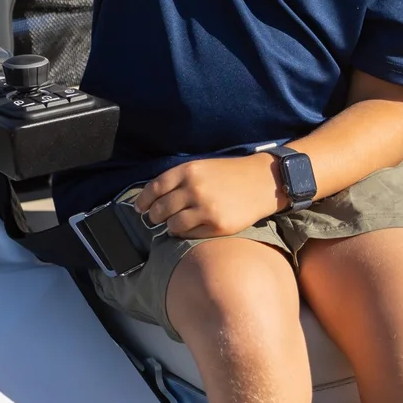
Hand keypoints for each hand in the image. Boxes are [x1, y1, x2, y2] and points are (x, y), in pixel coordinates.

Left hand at [136, 155, 283, 238]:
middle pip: (160, 210)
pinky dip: (186, 234)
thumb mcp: (202, 167)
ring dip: (170, 227)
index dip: (144, 201)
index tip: (140, 208)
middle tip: (156, 220)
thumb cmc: (230, 174)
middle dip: (155, 217)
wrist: (262, 182)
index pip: (155, 188)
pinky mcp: (217, 225)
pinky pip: (190, 235)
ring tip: (174, 225)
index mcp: (188, 170)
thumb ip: (179, 179)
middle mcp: (194, 189)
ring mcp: (206, 208)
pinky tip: (191, 228)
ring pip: (173, 225)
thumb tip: (153, 199)